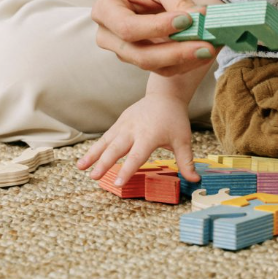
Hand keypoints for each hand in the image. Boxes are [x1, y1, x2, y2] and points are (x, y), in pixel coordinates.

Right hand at [75, 93, 200, 183]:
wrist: (164, 96)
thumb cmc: (174, 120)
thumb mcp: (183, 140)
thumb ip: (187, 162)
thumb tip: (196, 180)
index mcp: (150, 135)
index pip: (137, 156)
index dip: (127, 170)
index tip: (118, 182)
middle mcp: (134, 130)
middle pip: (117, 148)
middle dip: (104, 163)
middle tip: (94, 177)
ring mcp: (124, 125)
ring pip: (106, 141)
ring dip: (93, 155)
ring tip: (80, 168)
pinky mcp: (120, 122)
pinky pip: (106, 137)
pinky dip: (95, 148)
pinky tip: (86, 160)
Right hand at [92, 0, 214, 76]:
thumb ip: (178, 0)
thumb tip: (201, 21)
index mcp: (105, 10)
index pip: (128, 28)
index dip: (157, 28)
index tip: (187, 20)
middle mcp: (108, 36)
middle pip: (141, 55)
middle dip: (176, 53)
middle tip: (207, 46)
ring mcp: (124, 52)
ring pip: (155, 66)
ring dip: (186, 60)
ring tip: (213, 47)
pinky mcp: (143, 58)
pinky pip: (165, 68)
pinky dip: (188, 62)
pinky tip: (207, 51)